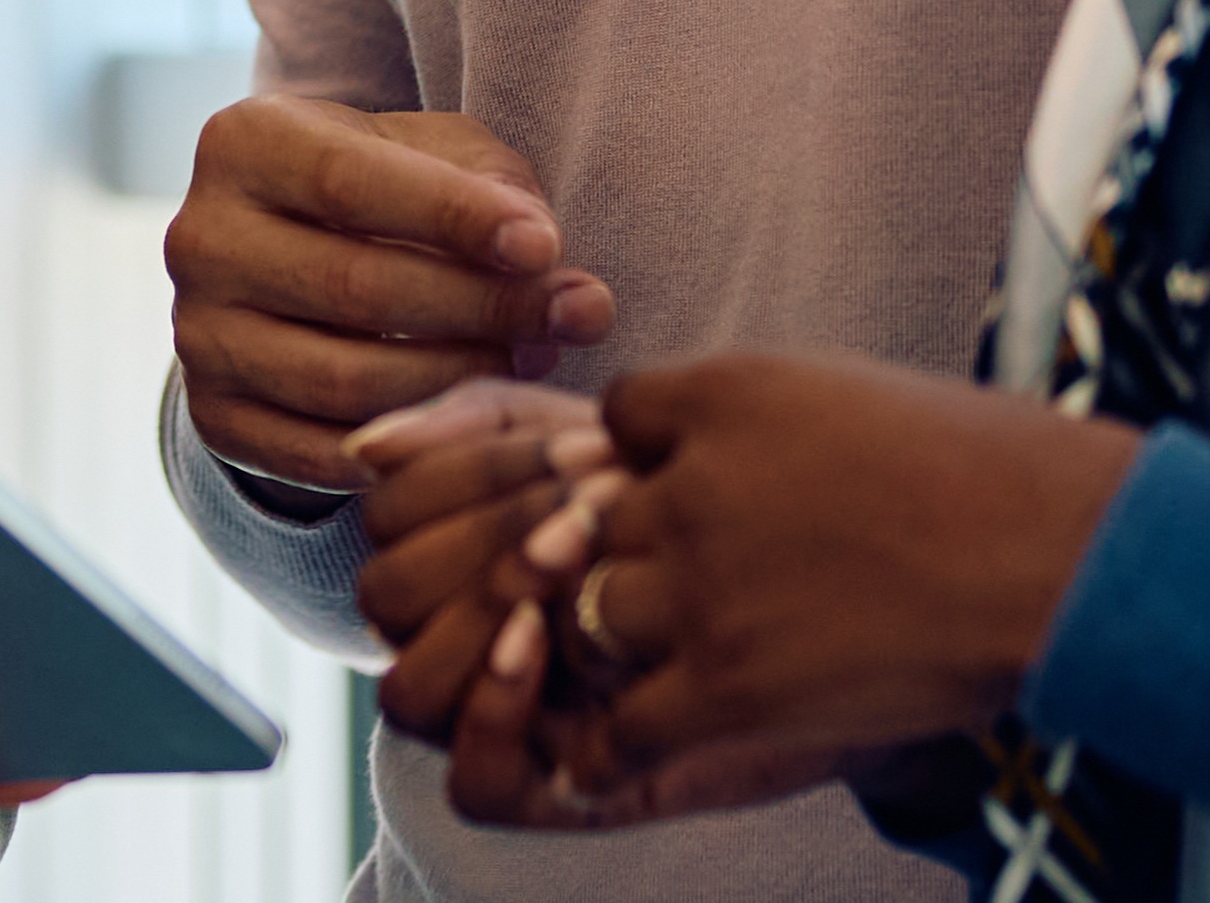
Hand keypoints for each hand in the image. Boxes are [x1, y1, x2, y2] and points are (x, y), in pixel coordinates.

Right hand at [165, 98, 617, 489]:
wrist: (290, 261)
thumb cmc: (387, 191)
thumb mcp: (437, 156)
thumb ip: (504, 197)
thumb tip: (568, 286)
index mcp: (243, 144)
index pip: (352, 182)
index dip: (456, 218)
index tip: (547, 248)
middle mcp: (199, 239)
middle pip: (356, 287)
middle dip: (483, 307)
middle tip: (574, 317)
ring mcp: (198, 336)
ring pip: (346, 380)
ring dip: (461, 378)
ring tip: (533, 360)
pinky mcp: (214, 416)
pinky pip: (324, 452)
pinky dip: (412, 438)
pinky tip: (474, 412)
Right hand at [349, 380, 837, 829]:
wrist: (840, 587)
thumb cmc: (713, 501)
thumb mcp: (596, 436)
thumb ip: (484, 423)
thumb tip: (369, 446)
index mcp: (463, 543)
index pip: (389, 512)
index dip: (468, 474)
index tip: (582, 452)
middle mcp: (465, 631)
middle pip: (387, 595)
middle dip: (480, 544)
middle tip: (582, 519)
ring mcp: (508, 711)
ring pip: (409, 691)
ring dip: (476, 624)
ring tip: (561, 581)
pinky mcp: (563, 784)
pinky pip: (475, 785)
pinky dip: (492, 719)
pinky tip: (547, 648)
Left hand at [542, 354, 1133, 787]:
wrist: (1063, 556)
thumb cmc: (994, 471)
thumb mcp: (855, 394)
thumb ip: (762, 420)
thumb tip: (711, 456)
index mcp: (727, 392)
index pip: (619, 418)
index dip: (650, 459)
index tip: (701, 489)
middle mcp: (693, 482)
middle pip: (591, 519)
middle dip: (632, 550)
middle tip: (699, 582)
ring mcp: (704, 587)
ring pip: (593, 614)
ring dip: (632, 638)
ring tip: (693, 653)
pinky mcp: (729, 686)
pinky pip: (621, 726)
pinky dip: (621, 741)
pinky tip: (656, 735)